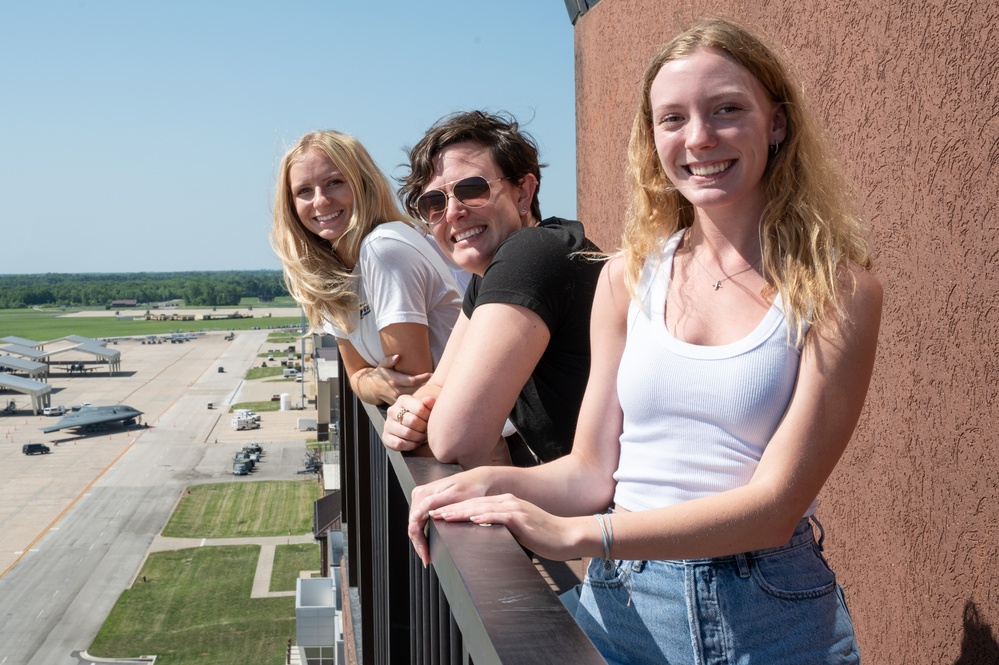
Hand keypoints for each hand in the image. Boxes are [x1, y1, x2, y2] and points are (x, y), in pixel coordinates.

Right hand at [360, 354, 431, 403]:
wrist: (370, 389)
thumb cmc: (380, 374)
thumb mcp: (382, 365)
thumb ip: (389, 360)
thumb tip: (398, 356)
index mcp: (395, 380)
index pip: (412, 380)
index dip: (423, 378)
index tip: (432, 374)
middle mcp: (397, 391)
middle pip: (416, 390)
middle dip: (427, 387)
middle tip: (440, 382)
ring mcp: (397, 399)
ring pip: (415, 398)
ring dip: (425, 395)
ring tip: (437, 390)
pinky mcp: (398, 405)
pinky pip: (411, 404)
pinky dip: (419, 401)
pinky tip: (428, 398)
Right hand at [382, 394, 434, 451]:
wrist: (408, 426)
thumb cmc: (419, 415)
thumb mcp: (425, 406)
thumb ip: (429, 403)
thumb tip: (429, 400)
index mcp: (403, 400)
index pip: (419, 408)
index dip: (428, 416)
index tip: (430, 419)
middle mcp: (392, 411)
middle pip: (413, 421)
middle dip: (424, 428)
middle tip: (427, 430)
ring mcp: (388, 424)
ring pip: (407, 433)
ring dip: (418, 437)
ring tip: (422, 436)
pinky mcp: (386, 437)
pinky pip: (399, 443)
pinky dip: (410, 445)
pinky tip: (415, 443)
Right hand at [407, 468, 492, 564]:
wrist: (478, 479)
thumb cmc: (470, 487)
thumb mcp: (453, 496)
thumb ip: (432, 504)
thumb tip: (415, 516)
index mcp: (422, 494)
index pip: (414, 525)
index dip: (419, 543)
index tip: (426, 557)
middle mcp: (419, 494)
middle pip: (413, 525)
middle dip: (419, 544)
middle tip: (427, 560)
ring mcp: (422, 497)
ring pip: (416, 524)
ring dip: (421, 540)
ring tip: (428, 554)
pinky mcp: (427, 500)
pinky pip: (421, 520)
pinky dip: (424, 532)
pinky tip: (429, 542)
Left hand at [413, 493, 582, 564]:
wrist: (567, 536)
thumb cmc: (544, 537)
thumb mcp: (519, 530)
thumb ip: (502, 528)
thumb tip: (485, 534)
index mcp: (506, 504)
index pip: (475, 505)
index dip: (456, 508)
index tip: (439, 513)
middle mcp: (508, 502)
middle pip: (474, 504)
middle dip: (451, 508)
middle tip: (432, 513)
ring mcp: (514, 509)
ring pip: (482, 507)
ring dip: (461, 511)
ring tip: (443, 515)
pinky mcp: (521, 518)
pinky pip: (499, 516)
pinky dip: (484, 516)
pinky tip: (472, 518)